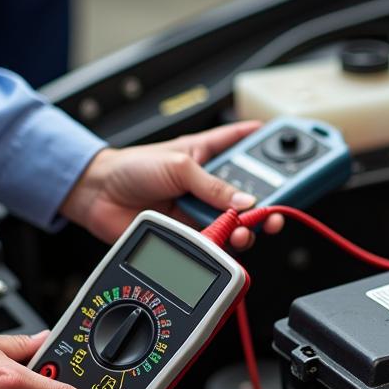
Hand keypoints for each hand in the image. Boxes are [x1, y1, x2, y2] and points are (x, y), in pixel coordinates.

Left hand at [59, 122, 284, 247]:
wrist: (96, 195)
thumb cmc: (130, 167)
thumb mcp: (179, 166)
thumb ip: (214, 186)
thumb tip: (246, 203)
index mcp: (207, 154)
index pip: (243, 143)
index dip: (267, 143)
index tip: (292, 146)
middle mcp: (207, 184)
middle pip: (249, 193)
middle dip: (267, 201)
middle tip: (277, 209)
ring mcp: (199, 210)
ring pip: (235, 223)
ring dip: (245, 229)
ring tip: (246, 230)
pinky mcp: (189, 234)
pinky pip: (215, 243)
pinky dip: (222, 245)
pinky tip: (224, 241)